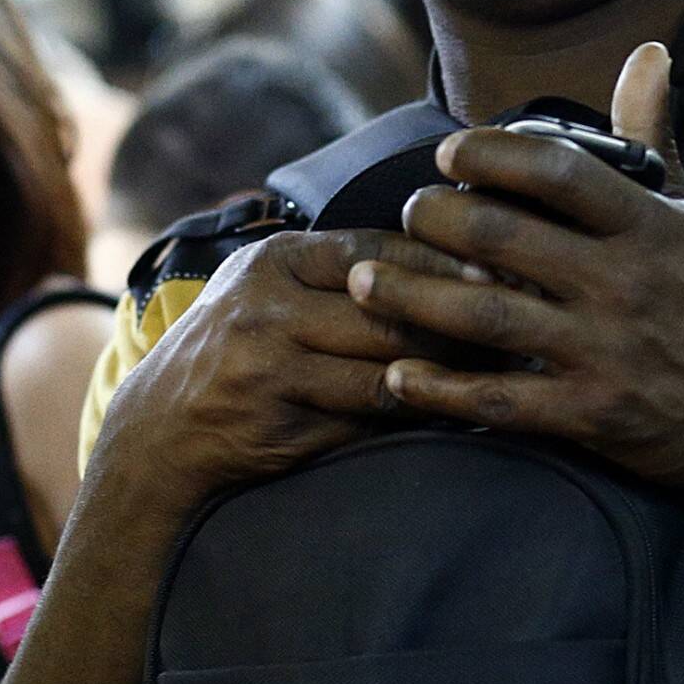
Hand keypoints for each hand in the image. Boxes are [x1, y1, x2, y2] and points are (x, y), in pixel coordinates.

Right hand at [91, 227, 473, 507]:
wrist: (158, 434)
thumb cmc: (234, 354)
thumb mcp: (267, 292)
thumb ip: (336, 275)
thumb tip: (450, 258)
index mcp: (272, 261)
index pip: (376, 248)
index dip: (444, 257)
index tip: (502, 265)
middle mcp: (267, 305)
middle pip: (390, 308)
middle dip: (462, 317)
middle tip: (526, 319)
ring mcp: (272, 365)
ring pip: (388, 364)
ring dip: (454, 369)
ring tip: (510, 366)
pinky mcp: (282, 420)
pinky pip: (370, 415)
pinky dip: (420, 411)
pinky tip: (461, 408)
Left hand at [351, 43, 683, 513]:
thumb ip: (650, 139)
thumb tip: (647, 53)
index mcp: (648, 228)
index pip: (561, 172)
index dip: (494, 155)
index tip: (448, 152)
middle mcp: (625, 284)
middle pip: (506, 237)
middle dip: (438, 218)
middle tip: (405, 211)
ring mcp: (606, 352)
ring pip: (488, 316)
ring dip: (414, 295)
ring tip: (364, 279)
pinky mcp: (592, 415)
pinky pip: (501, 399)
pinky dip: (443, 388)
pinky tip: (397, 374)